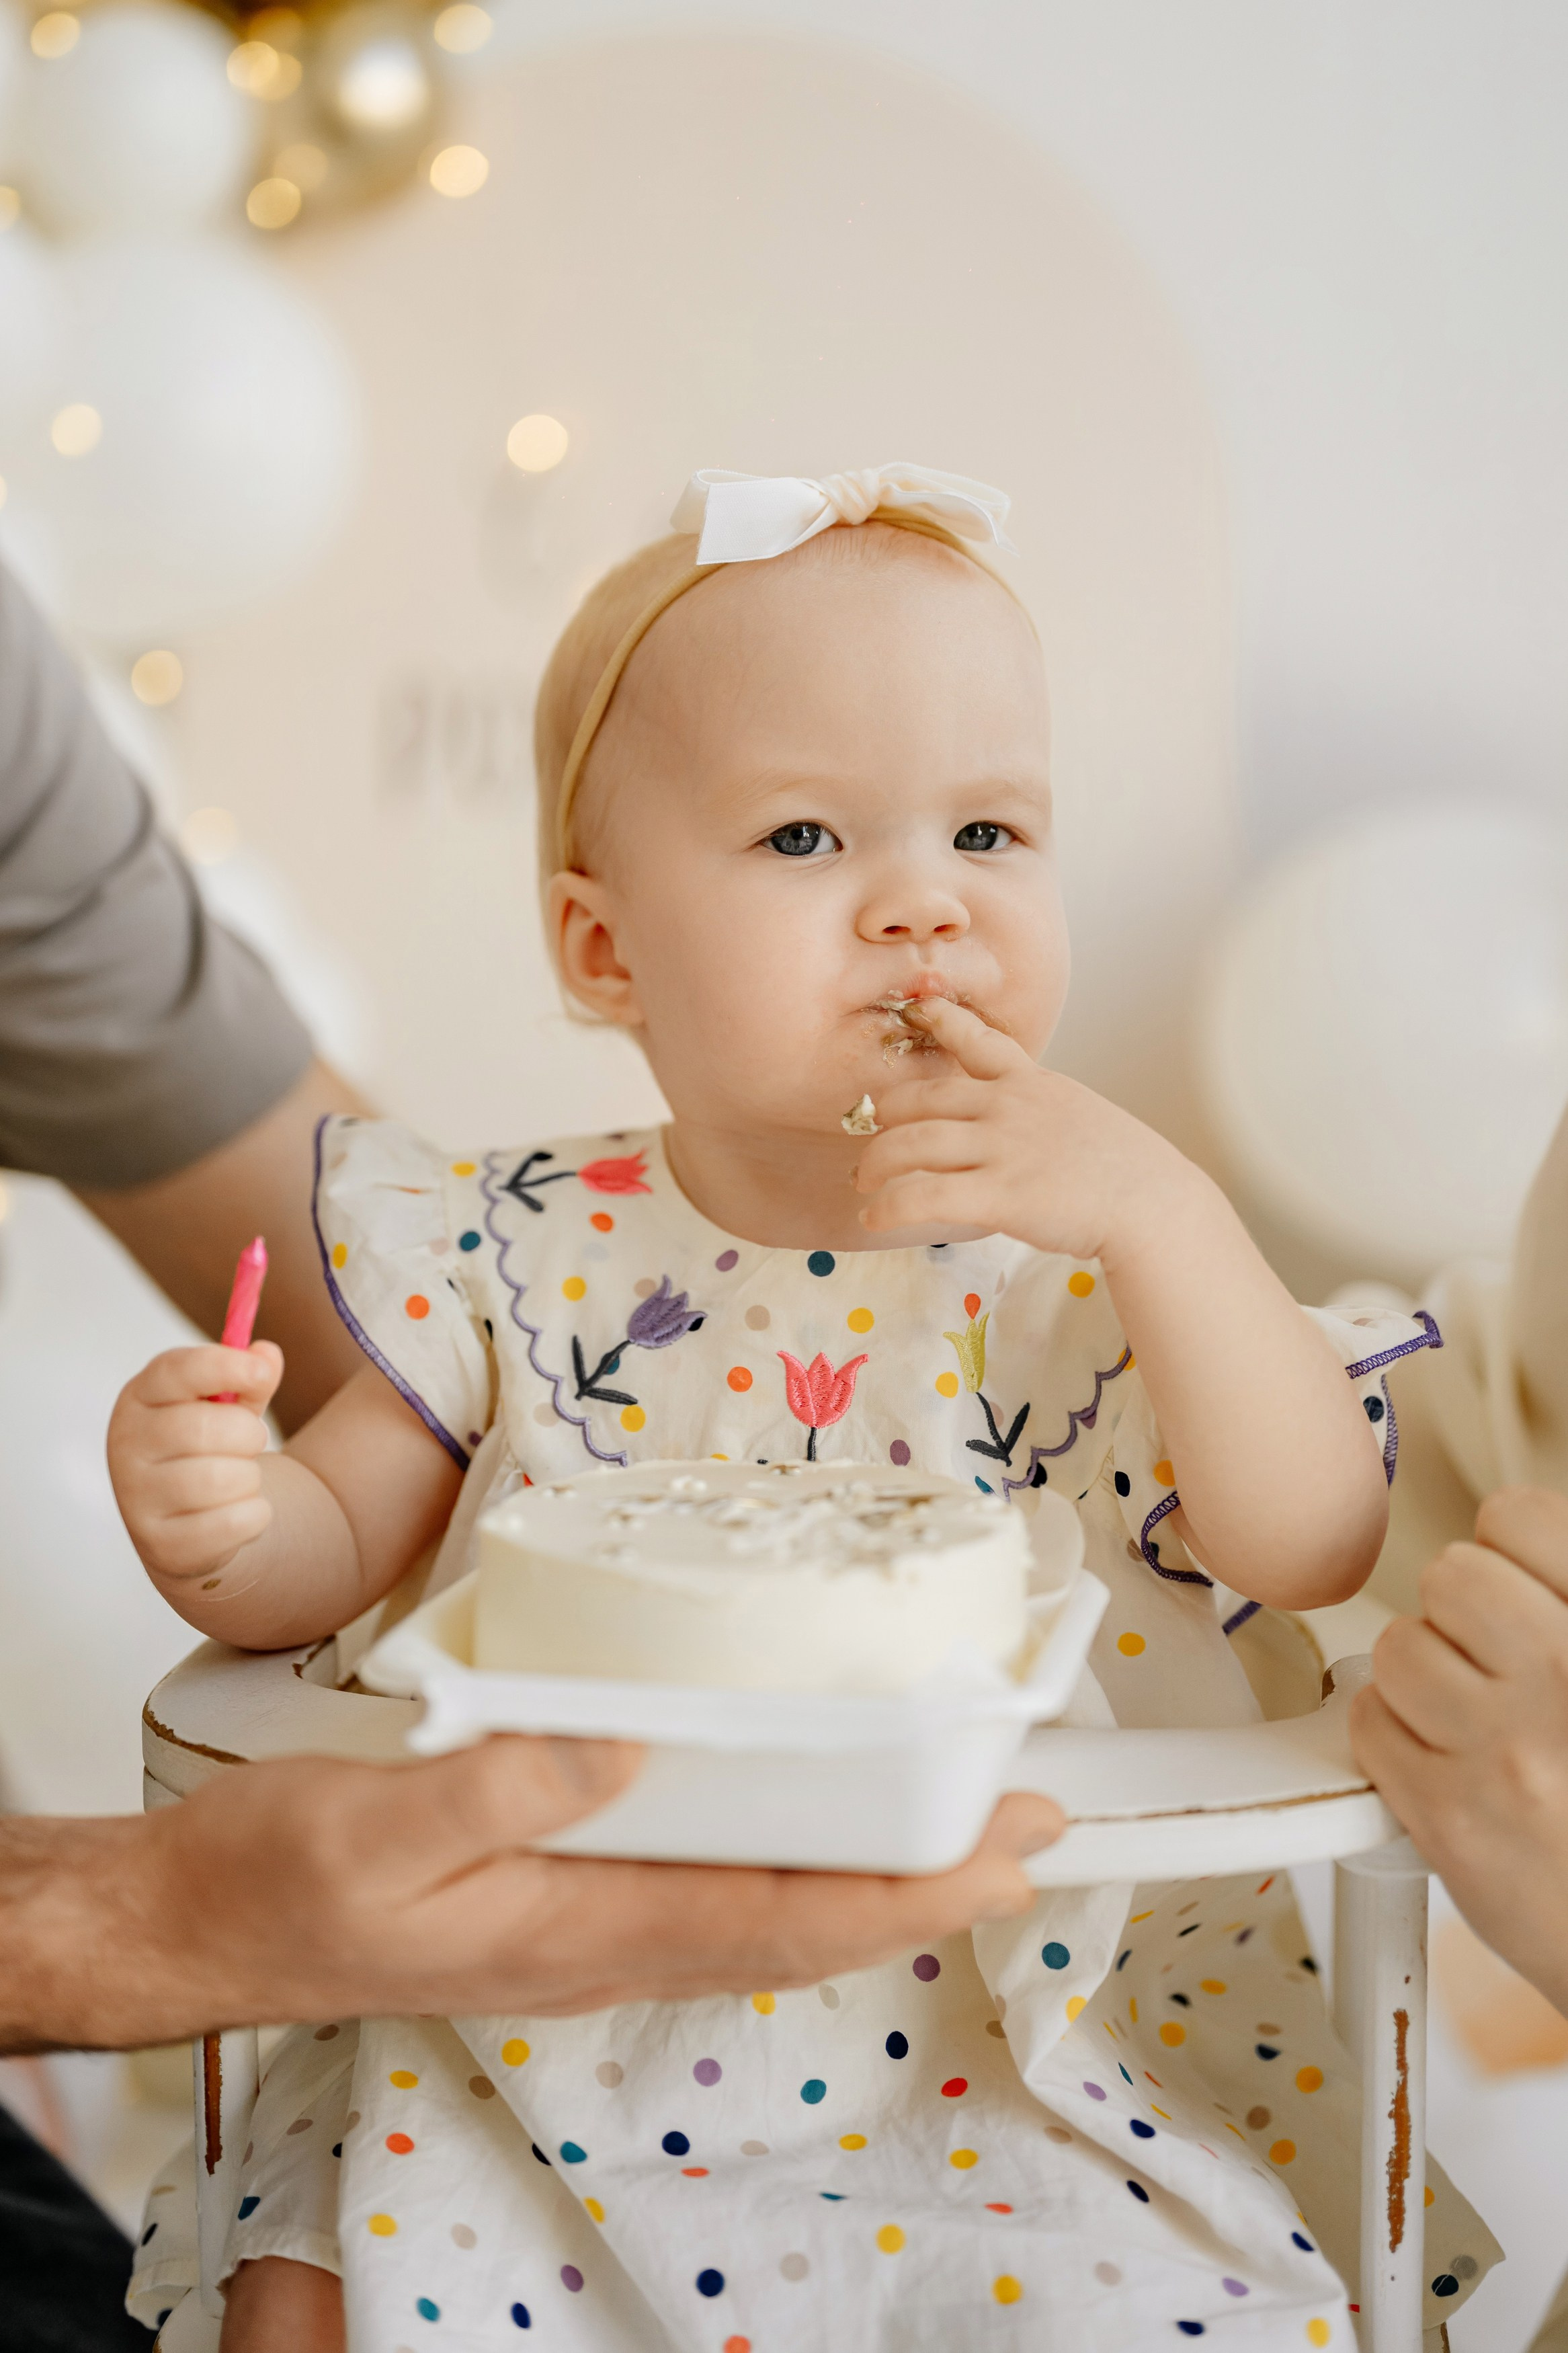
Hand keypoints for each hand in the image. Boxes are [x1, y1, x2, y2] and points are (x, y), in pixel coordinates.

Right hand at [0, 1740, 1065, 2047]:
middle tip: (1034, 1820)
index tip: (1013, 1851)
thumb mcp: (379, 1824)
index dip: (914, 1889)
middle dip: (932, 1878)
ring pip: (773, 1903)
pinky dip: (795, 1848)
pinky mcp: (568, 1889)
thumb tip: (625, 1747)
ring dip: (877, 1864)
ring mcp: (595, 1920)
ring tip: (958, 1814)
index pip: (790, 1918)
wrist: (212, 1924)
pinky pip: (716, 1880)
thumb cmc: (286, 1880)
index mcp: (585, 1927)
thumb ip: (502, 1787)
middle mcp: (613, 1934)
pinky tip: (810, 1806)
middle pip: (810, 1918)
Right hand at [107, 1342, 281, 1583]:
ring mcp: (137, 1497)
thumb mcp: (228, 1406)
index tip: (262, 1373)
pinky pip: (235, 1522)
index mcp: (140, 1398)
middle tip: (248, 1442)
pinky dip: (254, 1516)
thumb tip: (267, 1356)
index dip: (224, 1367)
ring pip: (223, 1479)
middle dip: (248, 1434)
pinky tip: (237, 1512)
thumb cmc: (207, 1450)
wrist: (184, 1525)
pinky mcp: (161, 1544)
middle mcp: (127, 1445)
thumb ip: (249, 1378)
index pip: (175, 1371)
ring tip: (237, 1479)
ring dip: (250, 1478)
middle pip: (206, 1428)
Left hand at [852, 998, 1185, 1260]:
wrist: (1153, 1203)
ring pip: (911, 1146)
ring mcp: (1002, 1149)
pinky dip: (889, 1207)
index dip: (942, 1020)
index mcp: (1031, 1084)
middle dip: (883, 1117)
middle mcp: (1009, 1107)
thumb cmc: (1123, 1169)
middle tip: (867, 1134)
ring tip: (863, 1182)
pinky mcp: (999, 1195)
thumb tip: (1006, 1128)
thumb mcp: (1079, 1115)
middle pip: (921, 1100)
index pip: (980, 1041)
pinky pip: (923, 1197)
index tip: (919, 1004)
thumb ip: (1036, 1112)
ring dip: (876, 1165)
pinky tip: (875, 1217)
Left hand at [1351, 1486, 1567, 2015]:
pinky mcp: (1450, 1816)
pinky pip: (1372, 1723)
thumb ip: (1564, 1599)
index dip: (1510, 1547)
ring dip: (1424, 1678)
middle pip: (1451, 1577)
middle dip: (1462, 1613)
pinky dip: (1396, 1738)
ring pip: (1400, 1648)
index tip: (1521, 1584)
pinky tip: (1445, 1761)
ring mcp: (1506, 1751)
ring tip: (1473, 1718)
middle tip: (1495, 1661)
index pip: (1519, 1517)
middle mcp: (1565, 1678)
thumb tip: (1511, 1529)